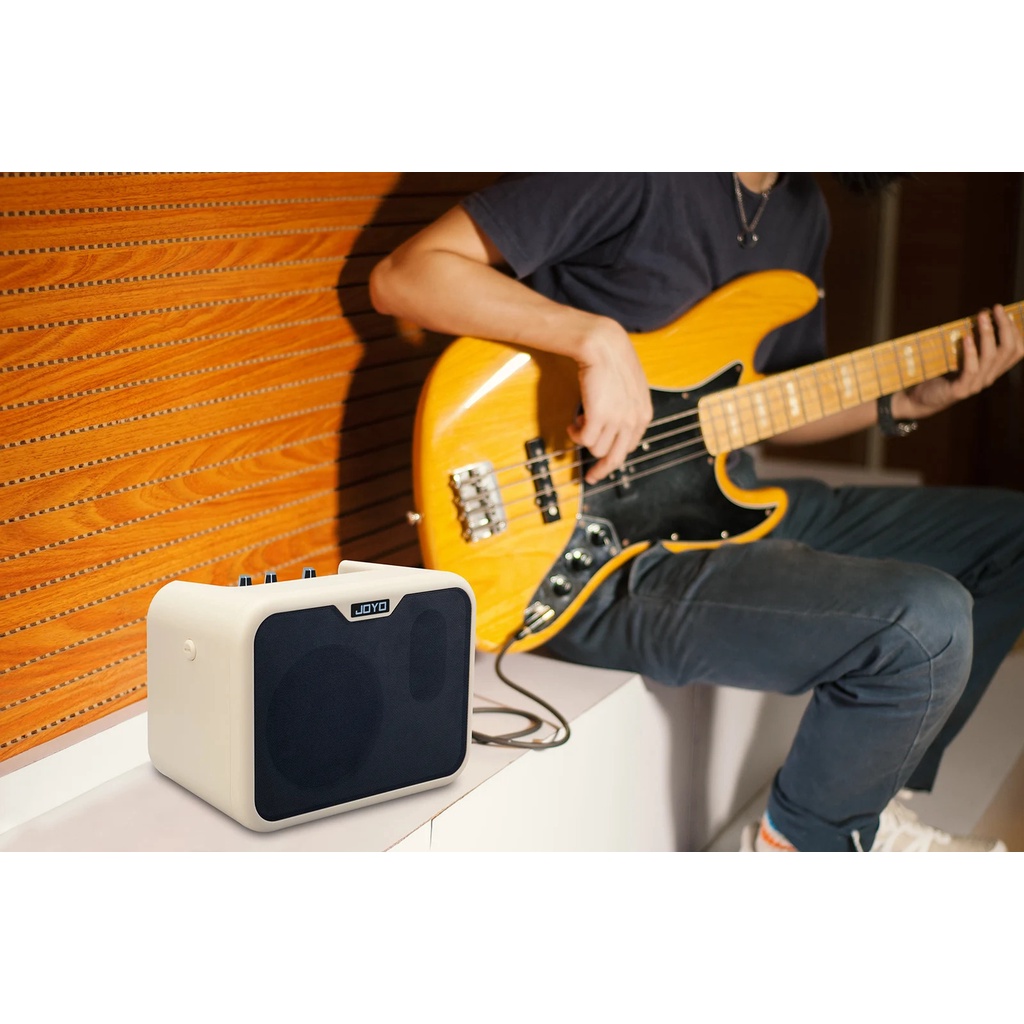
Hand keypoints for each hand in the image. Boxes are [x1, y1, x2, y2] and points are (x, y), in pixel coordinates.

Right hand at [568, 318, 652, 483]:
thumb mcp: (629, 389)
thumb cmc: (613, 361)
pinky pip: (584, 440)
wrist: (603, 346)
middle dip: (602, 470)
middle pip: (616, 458)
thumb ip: (627, 410)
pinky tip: (573, 422)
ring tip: (578, 422)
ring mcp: (617, 420)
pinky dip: (576, 434)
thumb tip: (613, 429)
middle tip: (591, 477)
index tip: (603, 464)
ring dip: (584, 439)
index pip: (629, 447)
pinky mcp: (598, 417)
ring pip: (597, 449)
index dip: (615, 457)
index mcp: (643, 414)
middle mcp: (632, 420)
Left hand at [893, 305, 1023, 419]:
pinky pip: (970, 369)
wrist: (921, 399)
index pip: (1016, 350)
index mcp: (993, 370)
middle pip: (1008, 351)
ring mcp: (976, 385)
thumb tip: (982, 314)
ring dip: (987, 334)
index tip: (1004, 312)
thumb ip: (973, 342)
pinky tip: (966, 337)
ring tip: (982, 317)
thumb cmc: (941, 373)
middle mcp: (989, 377)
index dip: (1015, 330)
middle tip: (997, 308)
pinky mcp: (960, 390)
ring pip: (991, 357)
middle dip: (1005, 326)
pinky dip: (970, 352)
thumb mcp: (961, 357)